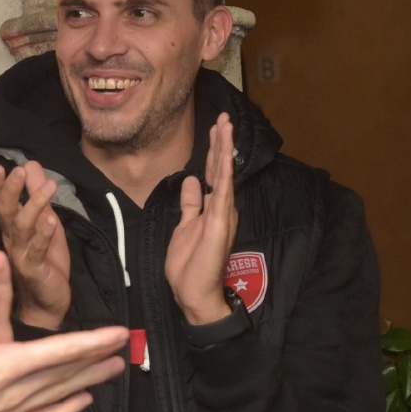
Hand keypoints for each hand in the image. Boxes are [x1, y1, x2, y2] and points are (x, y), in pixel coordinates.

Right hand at [0, 162, 71, 329]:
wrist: (46, 303)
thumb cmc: (44, 261)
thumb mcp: (45, 221)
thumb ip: (36, 194)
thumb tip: (31, 163)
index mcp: (10, 227)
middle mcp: (11, 239)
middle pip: (5, 212)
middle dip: (9, 190)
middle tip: (17, 171)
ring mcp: (20, 255)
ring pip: (22, 228)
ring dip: (33, 205)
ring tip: (49, 186)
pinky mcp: (34, 270)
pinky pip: (38, 250)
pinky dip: (44, 235)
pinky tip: (51, 221)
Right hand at [0, 286, 126, 411]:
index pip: (56, 352)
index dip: (89, 342)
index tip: (118, 333)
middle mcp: (10, 394)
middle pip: (64, 374)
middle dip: (96, 358)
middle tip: (126, 347)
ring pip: (58, 396)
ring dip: (88, 381)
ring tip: (114, 371)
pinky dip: (64, 411)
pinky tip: (80, 405)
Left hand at [165, 113, 236, 325]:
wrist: (194, 294)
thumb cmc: (190, 267)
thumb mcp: (184, 227)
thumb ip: (191, 204)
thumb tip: (192, 180)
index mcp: (213, 209)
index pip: (214, 174)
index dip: (214, 150)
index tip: (214, 128)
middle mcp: (222, 209)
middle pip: (221, 169)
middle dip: (221, 142)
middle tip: (224, 117)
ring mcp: (222, 215)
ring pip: (225, 175)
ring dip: (225, 149)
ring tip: (226, 124)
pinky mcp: (220, 224)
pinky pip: (223, 193)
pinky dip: (225, 173)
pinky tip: (226, 155)